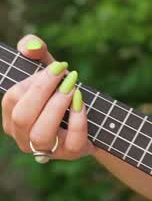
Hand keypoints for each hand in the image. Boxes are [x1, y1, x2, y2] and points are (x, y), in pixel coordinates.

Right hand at [1, 35, 93, 160]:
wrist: (91, 114)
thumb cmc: (59, 88)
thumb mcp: (46, 66)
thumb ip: (33, 48)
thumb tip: (31, 47)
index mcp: (12, 116)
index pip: (12, 99)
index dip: (34, 81)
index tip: (57, 67)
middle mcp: (23, 136)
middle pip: (22, 117)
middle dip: (44, 91)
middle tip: (65, 73)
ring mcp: (45, 148)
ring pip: (40, 134)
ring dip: (58, 106)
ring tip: (73, 88)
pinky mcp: (70, 153)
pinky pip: (70, 142)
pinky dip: (78, 120)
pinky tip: (82, 102)